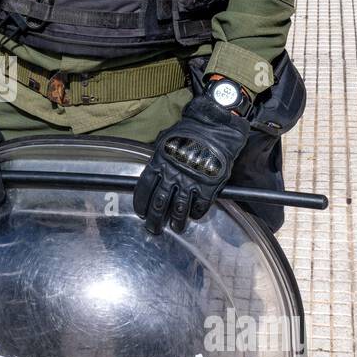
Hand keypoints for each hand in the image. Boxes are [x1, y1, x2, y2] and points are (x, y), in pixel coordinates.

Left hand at [133, 93, 250, 234]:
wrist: (214, 127)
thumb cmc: (189, 131)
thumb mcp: (166, 140)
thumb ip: (159, 157)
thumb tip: (153, 168)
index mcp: (159, 163)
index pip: (144, 188)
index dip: (141, 203)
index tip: (141, 212)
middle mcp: (172, 175)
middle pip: (159, 203)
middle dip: (154, 219)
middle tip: (153, 228)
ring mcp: (190, 182)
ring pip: (179, 209)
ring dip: (176, 221)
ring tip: (175, 227)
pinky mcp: (208, 185)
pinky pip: (200, 205)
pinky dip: (196, 212)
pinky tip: (194, 215)